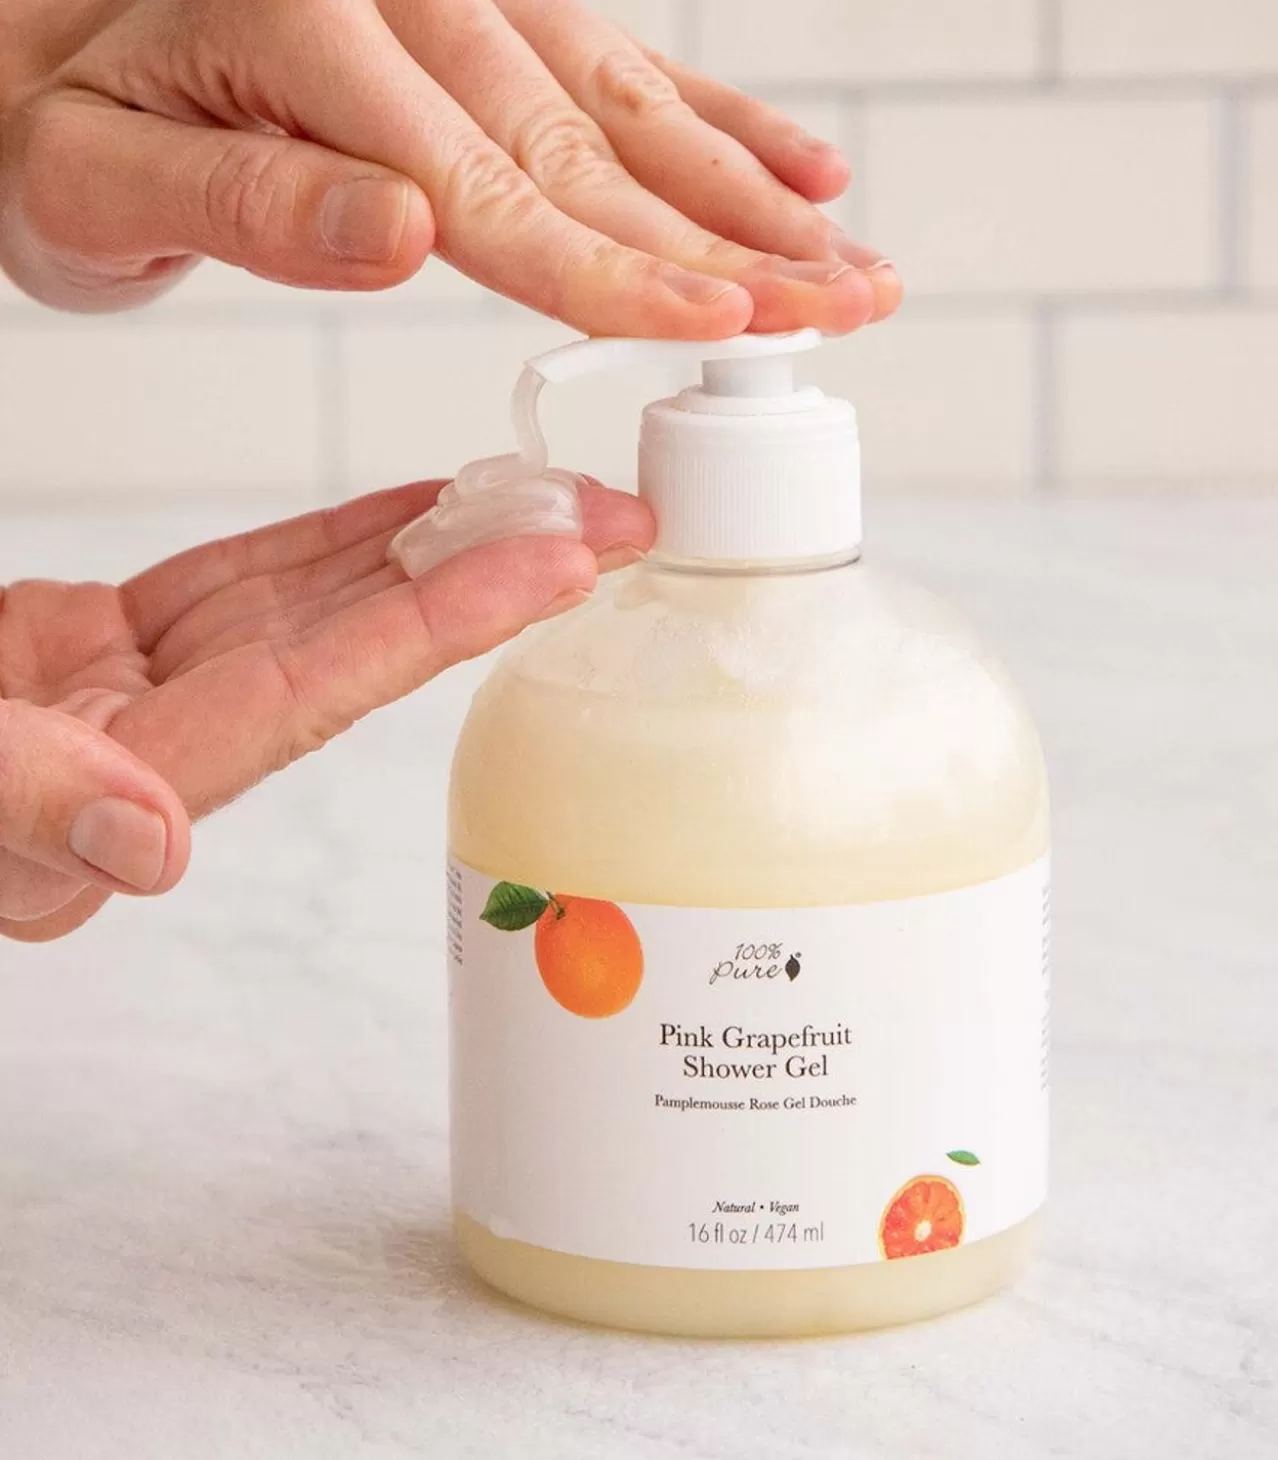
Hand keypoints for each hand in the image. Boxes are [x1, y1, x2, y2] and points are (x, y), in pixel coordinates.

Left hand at [0, 0, 897, 333]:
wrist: (50, 28)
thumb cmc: (62, 117)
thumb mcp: (94, 178)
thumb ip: (247, 204)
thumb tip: (404, 228)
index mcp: (317, 35)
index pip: (502, 196)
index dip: (623, 274)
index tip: (727, 324)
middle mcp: (415, 2)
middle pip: (602, 159)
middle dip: (738, 249)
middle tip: (848, 310)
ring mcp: (466, 1)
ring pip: (638, 114)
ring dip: (755, 200)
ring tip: (853, 265)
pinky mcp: (490, 16)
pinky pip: (624, 68)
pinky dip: (720, 120)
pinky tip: (799, 166)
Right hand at [0, 477, 651, 941]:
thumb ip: (16, 807)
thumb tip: (151, 845)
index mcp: (120, 791)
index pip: (319, 688)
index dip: (443, 619)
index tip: (559, 560)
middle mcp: (164, 750)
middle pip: (357, 648)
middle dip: (489, 580)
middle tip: (616, 524)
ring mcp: (146, 696)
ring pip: (317, 604)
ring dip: (431, 550)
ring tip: (542, 498)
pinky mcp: (112, 650)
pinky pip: (249, 586)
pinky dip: (333, 544)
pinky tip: (415, 511)